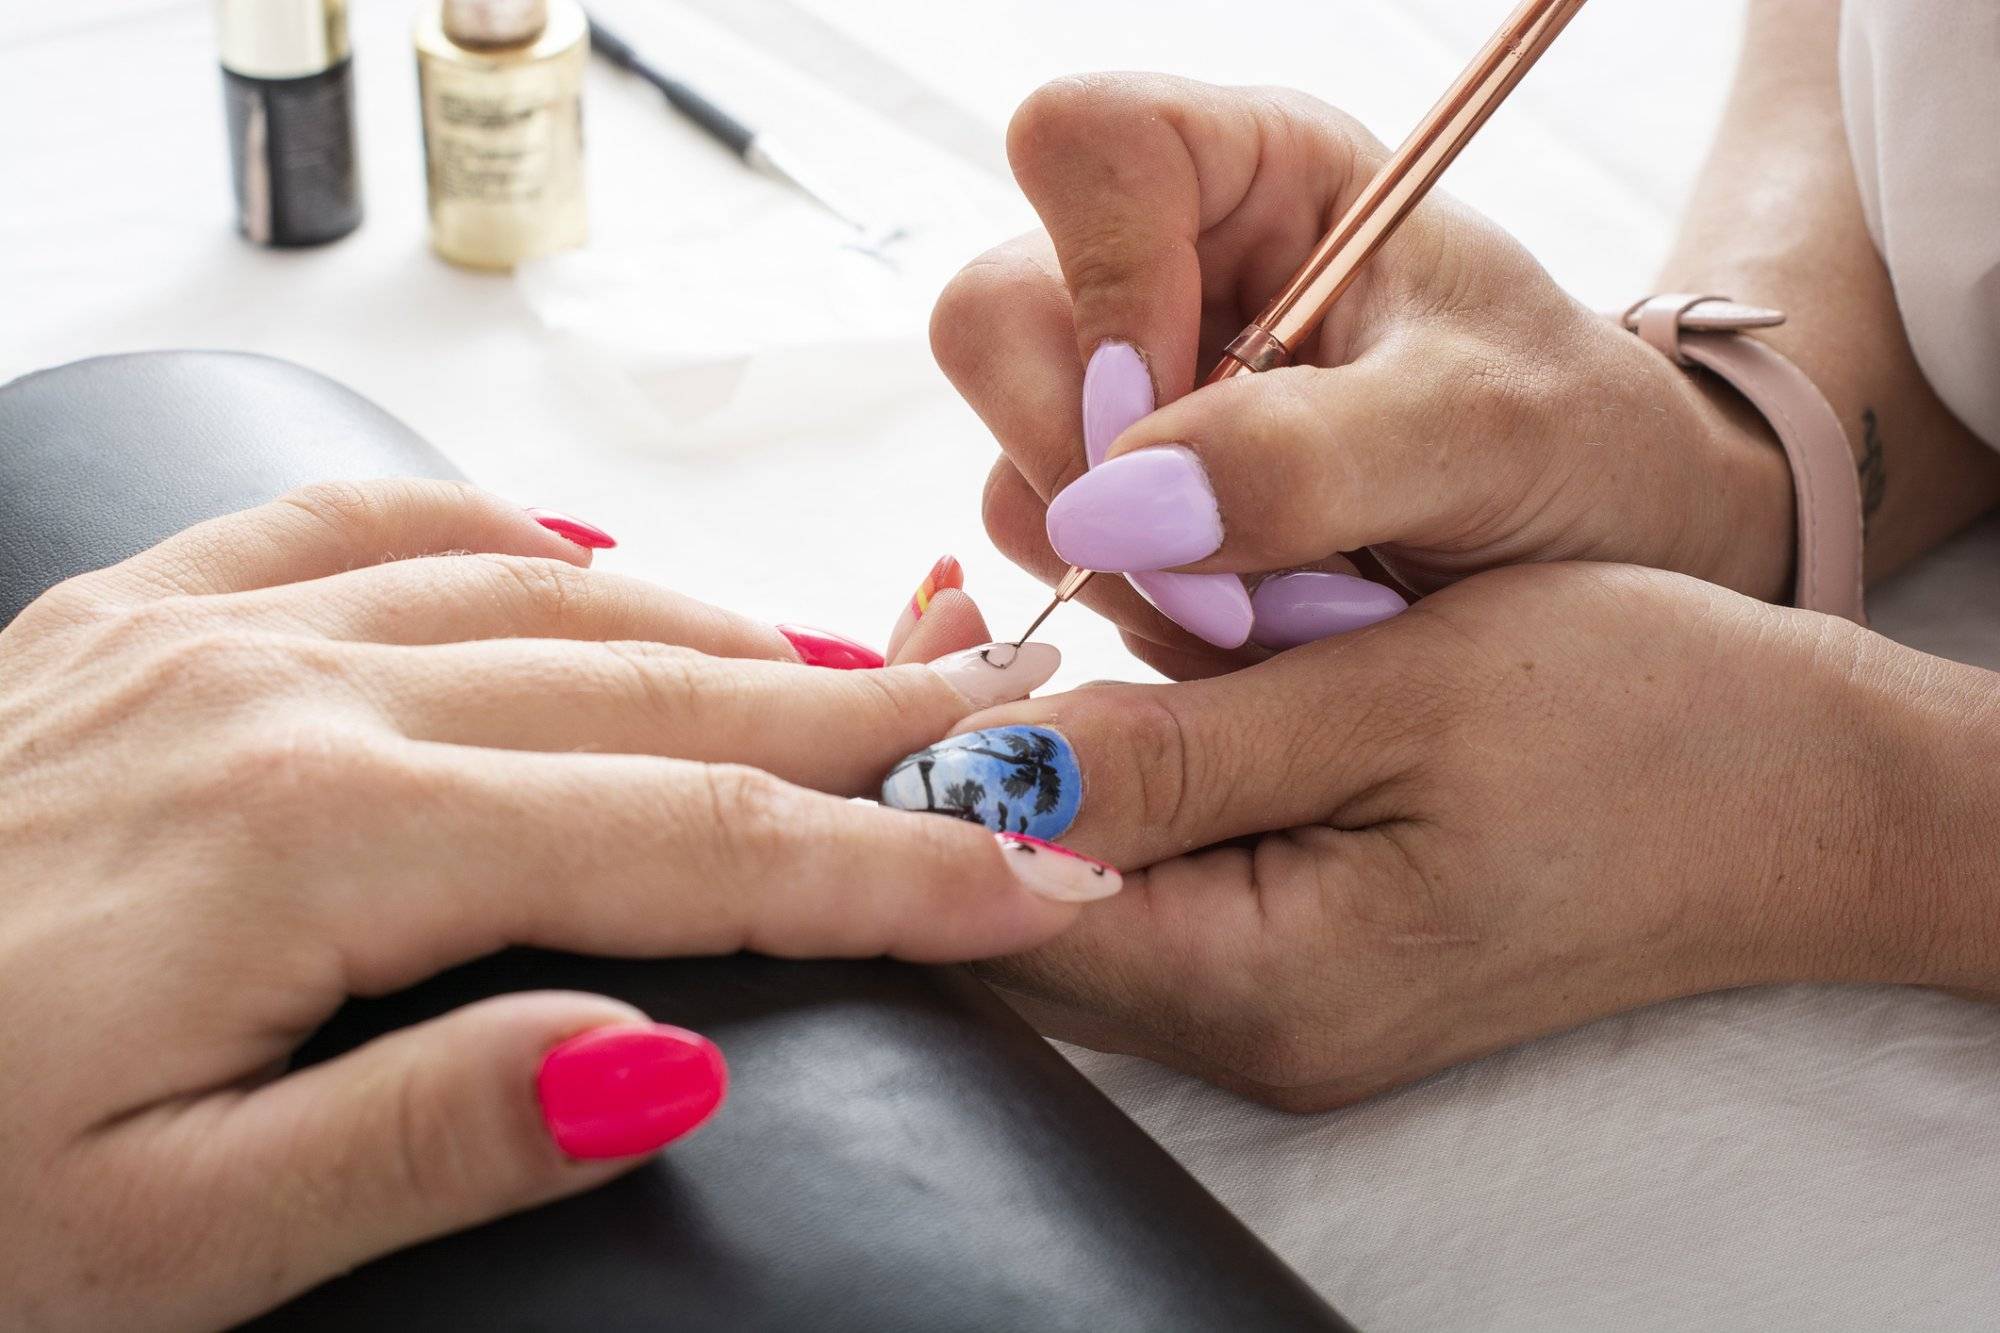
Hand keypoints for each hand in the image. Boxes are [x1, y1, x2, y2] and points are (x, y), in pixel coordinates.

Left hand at [0, 482, 1110, 1329]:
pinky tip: (591, 565)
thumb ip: (421, 1132)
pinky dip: (514, 542)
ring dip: (724, 638)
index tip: (1037, 881)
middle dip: (862, 735)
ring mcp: (202, 633)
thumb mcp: (157, 1250)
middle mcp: (281, 695)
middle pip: (654, 694)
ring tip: (862, 686)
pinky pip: (369, 530)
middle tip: (1016, 748)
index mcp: (314, 845)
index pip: (685, 843)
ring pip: (546, 596)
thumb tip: (660, 1059)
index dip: (885, 871)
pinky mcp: (135, 619)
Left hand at [883, 561, 1996, 1107]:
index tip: (915, 638)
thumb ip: (1181, 746)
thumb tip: (981, 762)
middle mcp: (1253, 1029)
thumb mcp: (1398, 696)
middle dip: (960, 771)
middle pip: (1020, 919)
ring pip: (1076, 894)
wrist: (1808, 794)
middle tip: (946, 609)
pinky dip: (1108, 780)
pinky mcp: (1305, 957)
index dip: (929, 785)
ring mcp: (1278, 1005)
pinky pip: (1152, 879)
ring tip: (1007, 620)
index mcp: (1270, 984)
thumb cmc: (1643, 724)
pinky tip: (1109, 672)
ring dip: (1030, 767)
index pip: (1006, 914)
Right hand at [932, 75, 1794, 665]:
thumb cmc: (1576, 445)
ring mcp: (1130, 394)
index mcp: (1254, 172)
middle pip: (994, 322)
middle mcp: (1164, 269)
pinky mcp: (1125, 505)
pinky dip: (1153, 619)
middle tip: (1226, 562)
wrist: (1602, 550)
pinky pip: (1060, 567)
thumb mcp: (1481, 432)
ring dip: (1140, 573)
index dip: (1101, 278)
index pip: (1083, 144)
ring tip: (1295, 601)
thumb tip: (1112, 510)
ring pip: (1020, 472)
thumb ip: (1306, 456)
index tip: (1180, 404)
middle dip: (1092, 468)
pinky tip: (1267, 623)